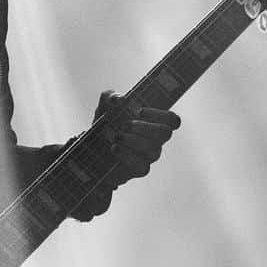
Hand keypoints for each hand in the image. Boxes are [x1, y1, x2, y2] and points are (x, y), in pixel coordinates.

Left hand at [73, 91, 180, 221]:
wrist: (93, 148)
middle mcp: (156, 139)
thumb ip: (110, 97)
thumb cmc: (106, 124)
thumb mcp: (105, 106)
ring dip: (132, 141)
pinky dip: (126, 156)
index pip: (172, 120)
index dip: (160, 114)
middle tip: (124, 124)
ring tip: (116, 137)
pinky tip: (114, 148)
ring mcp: (149, 155)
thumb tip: (119, 99)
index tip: (138, 111)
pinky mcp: (139, 169)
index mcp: (154, 122)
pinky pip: (142, 166)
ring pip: (153, 150)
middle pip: (165, 133)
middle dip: (145, 127)